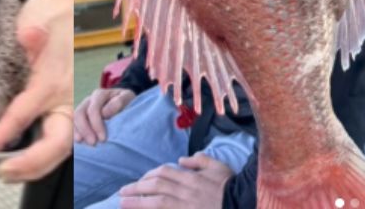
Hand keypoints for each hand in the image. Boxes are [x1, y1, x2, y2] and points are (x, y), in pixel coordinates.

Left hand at [0, 0, 71, 181]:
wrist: (65, 9)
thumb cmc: (50, 16)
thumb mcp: (40, 16)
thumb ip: (34, 27)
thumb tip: (30, 33)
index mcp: (54, 80)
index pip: (28, 111)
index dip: (8, 131)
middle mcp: (64, 98)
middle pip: (56, 143)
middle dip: (32, 163)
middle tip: (3, 172)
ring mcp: (64, 106)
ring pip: (57, 147)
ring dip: (35, 166)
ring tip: (9, 174)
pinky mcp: (58, 109)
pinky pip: (54, 139)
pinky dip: (40, 157)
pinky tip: (20, 165)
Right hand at [74, 86, 136, 144]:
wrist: (124, 102)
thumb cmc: (127, 102)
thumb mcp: (128, 97)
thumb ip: (119, 101)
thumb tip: (105, 112)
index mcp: (99, 95)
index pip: (93, 108)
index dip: (96, 123)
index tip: (103, 138)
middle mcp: (88, 100)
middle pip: (80, 113)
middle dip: (85, 129)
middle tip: (93, 143)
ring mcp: (83, 108)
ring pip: (74, 119)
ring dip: (78, 132)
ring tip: (82, 143)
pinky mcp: (81, 117)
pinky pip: (73, 124)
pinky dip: (74, 132)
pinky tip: (77, 142)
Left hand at [117, 155, 233, 208]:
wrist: (242, 203)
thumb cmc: (230, 186)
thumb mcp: (218, 167)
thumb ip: (200, 160)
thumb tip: (182, 160)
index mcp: (192, 177)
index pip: (164, 173)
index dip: (148, 176)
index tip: (140, 181)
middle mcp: (187, 190)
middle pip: (156, 186)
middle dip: (137, 188)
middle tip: (122, 192)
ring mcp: (186, 205)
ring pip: (158, 202)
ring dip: (138, 202)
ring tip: (123, 203)